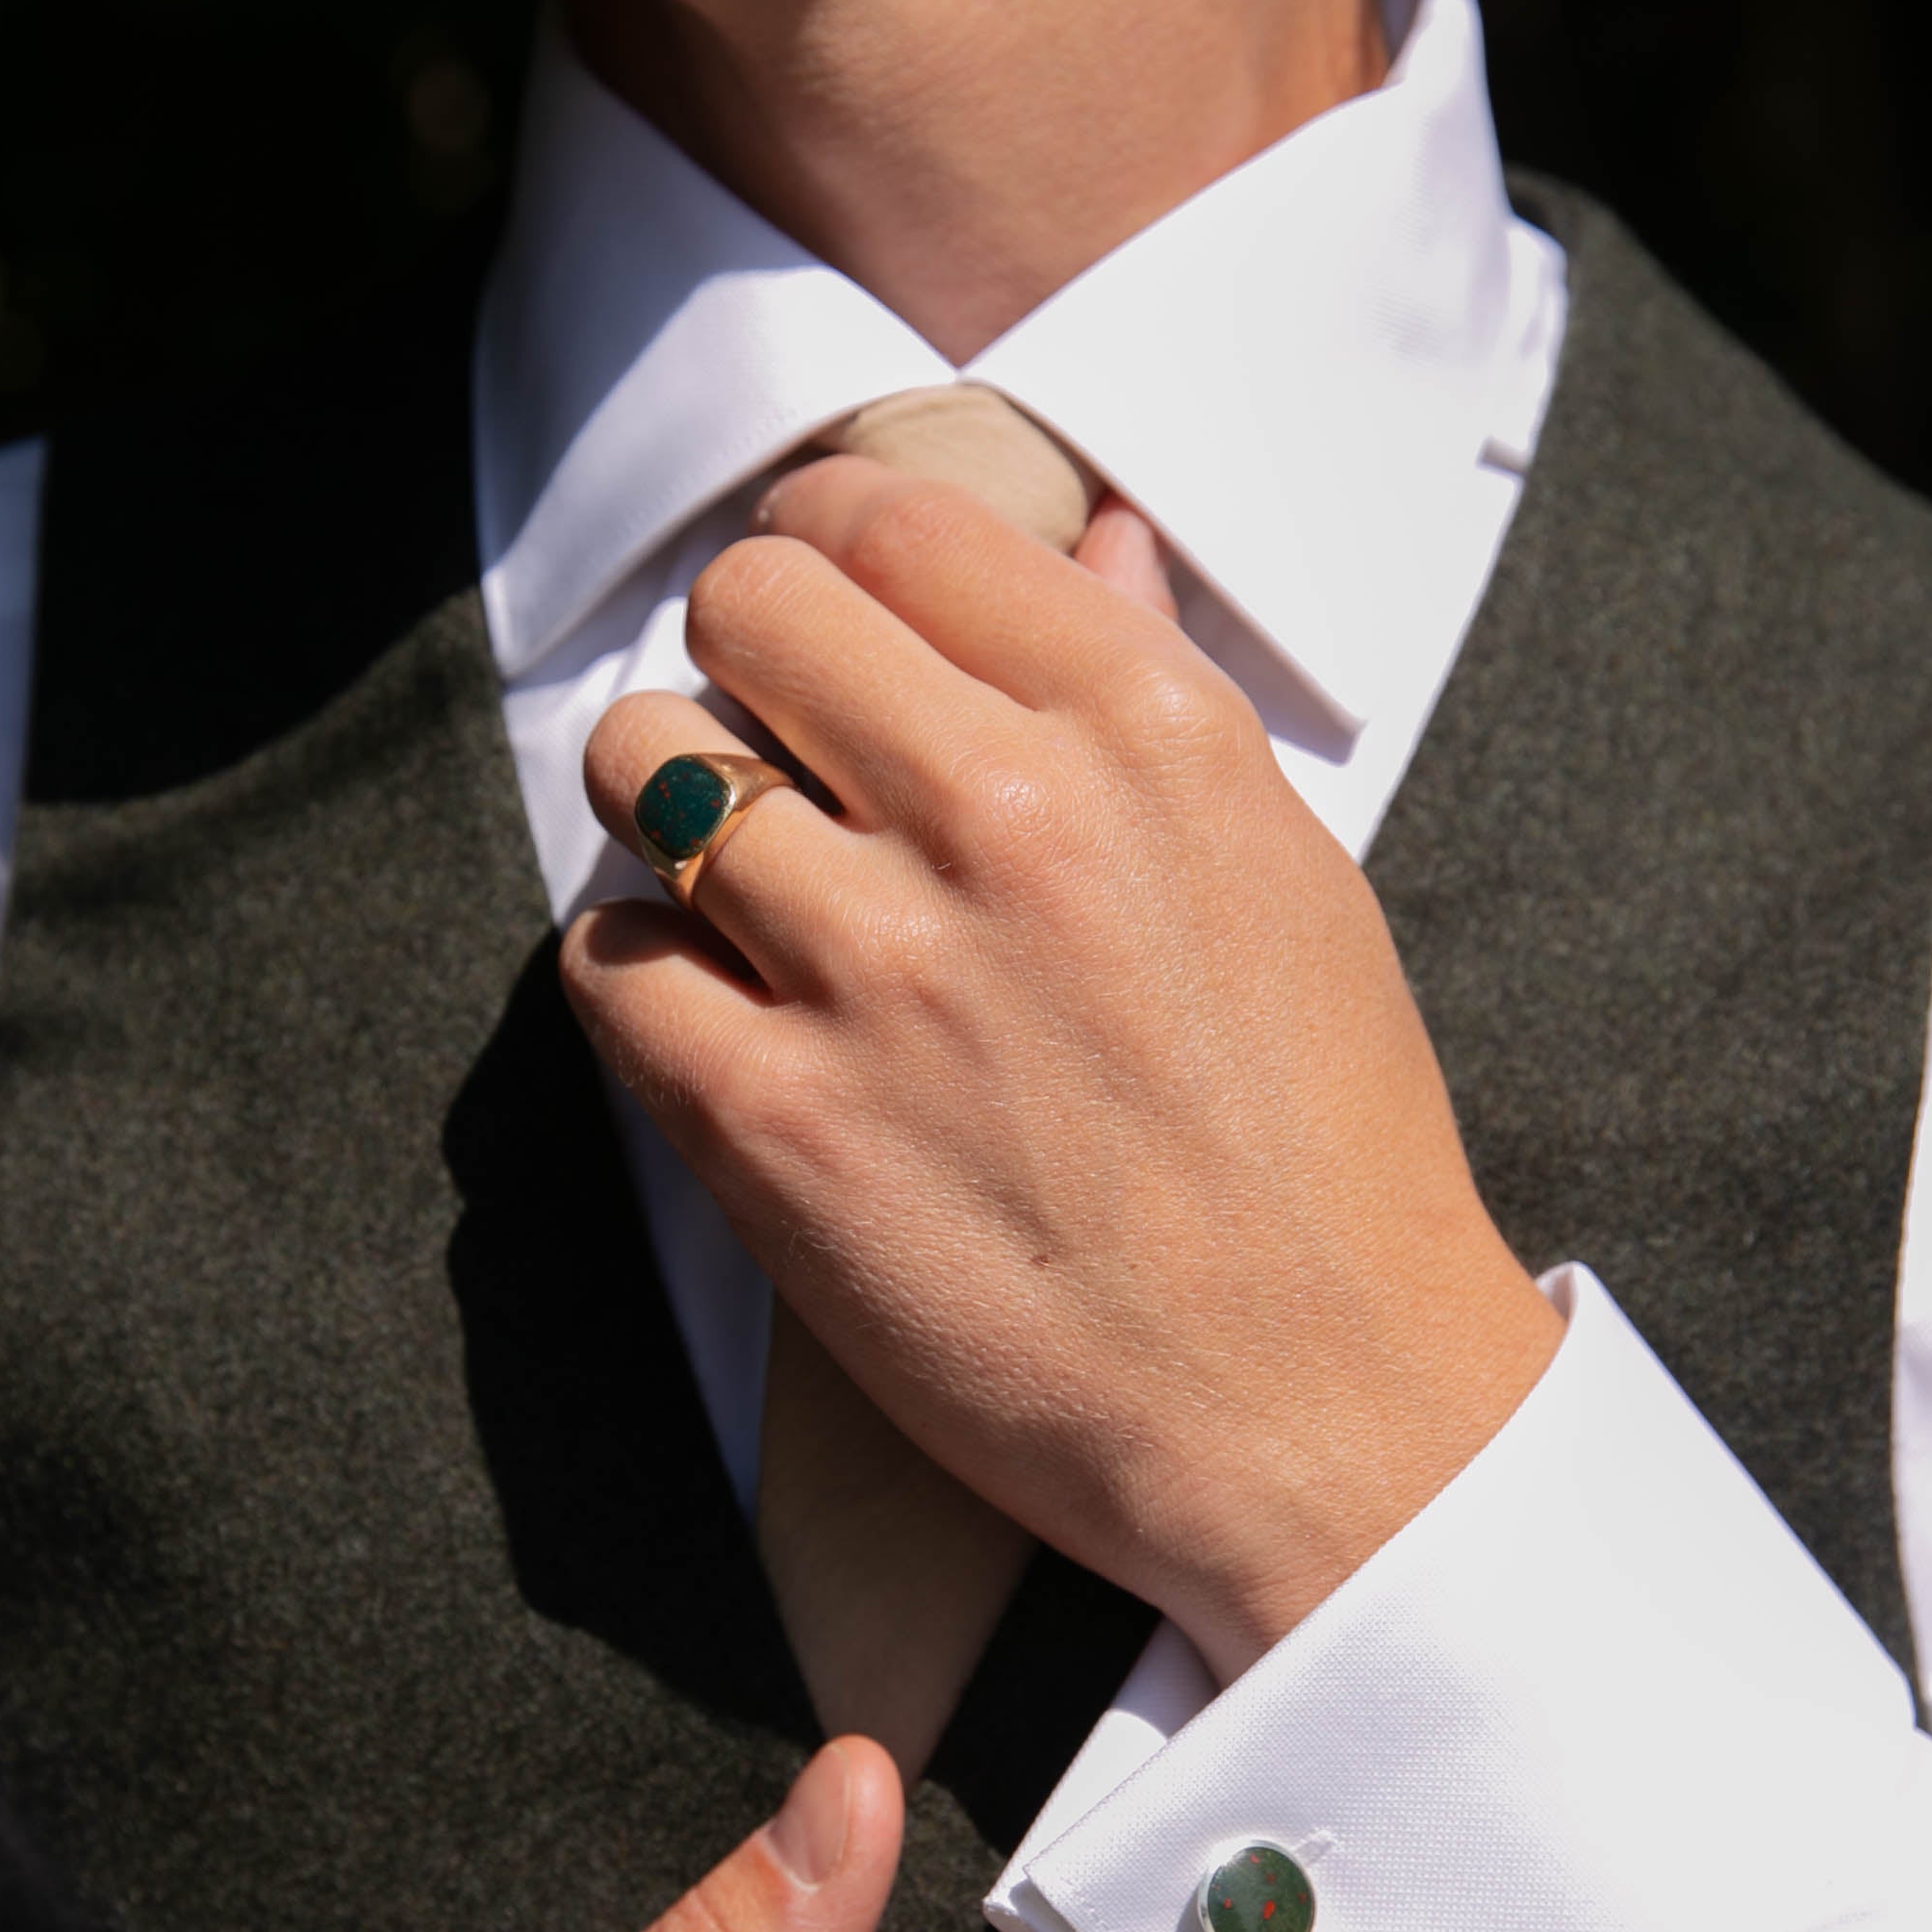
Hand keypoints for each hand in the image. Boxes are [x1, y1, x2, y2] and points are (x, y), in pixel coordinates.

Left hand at [564, 463, 1562, 1682]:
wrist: (1318, 1410)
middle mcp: (1009, 822)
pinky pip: (609, 962)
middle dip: (740, 659)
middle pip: (750, 607)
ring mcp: (881, 974)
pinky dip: (640, 972)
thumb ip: (1156, 689)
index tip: (819, 606)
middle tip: (770, 744)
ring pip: (647, 768)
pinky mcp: (778, 1128)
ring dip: (668, 809)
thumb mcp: (1285, 876)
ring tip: (731, 885)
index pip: (896, 521)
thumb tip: (1085, 537)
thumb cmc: (1322, 1154)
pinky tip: (714, 1016)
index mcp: (1147, 734)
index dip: (827, 545)